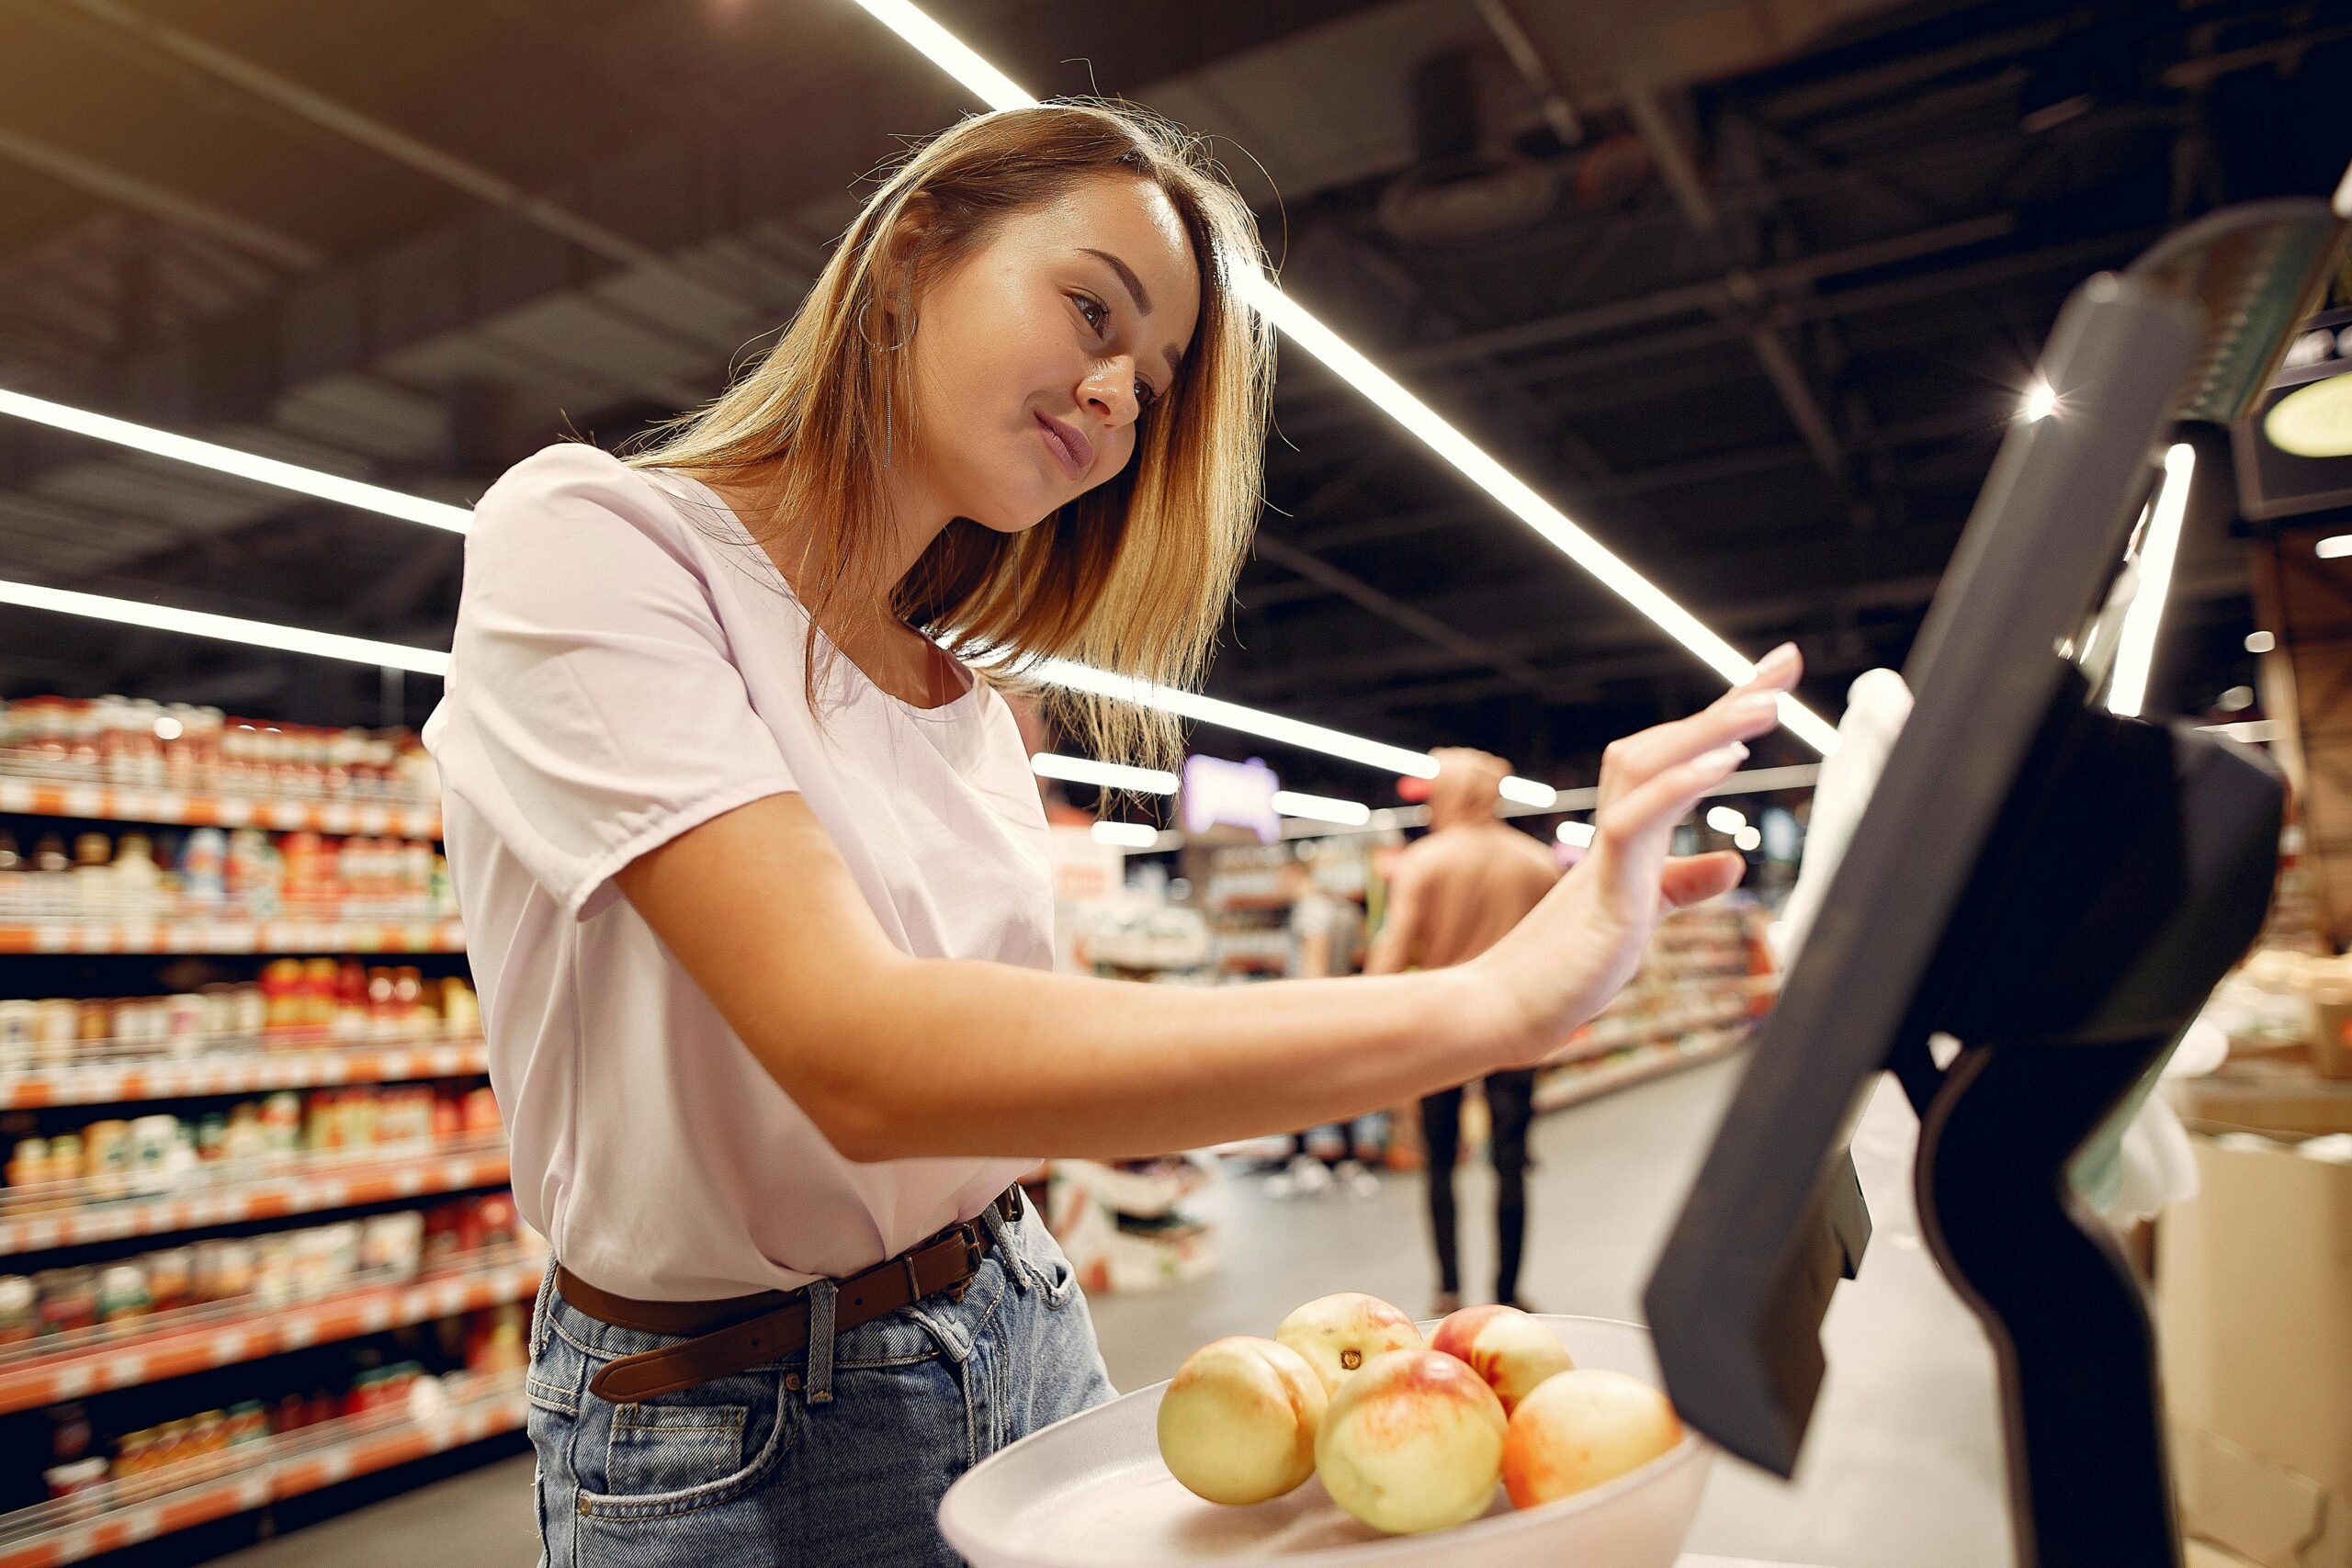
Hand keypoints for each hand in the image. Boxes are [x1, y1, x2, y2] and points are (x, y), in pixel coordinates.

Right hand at [1471, 644, 1802, 1065]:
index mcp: (1627, 836)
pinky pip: (1634, 823)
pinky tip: (1725, 762)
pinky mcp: (1603, 893)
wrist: (1500, 1011)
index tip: (1772, 678)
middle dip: (1729, 701)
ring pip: (1649, 767)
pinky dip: (1678, 786)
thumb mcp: (1638, 918)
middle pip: (1667, 744)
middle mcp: (1616, 831)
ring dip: (1709, 731)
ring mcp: (1606, 857)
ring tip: (1767, 704)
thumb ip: (1681, 884)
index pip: (1679, 760)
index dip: (1724, 715)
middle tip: (1786, 661)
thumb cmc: (1561, 969)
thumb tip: (1733, 862)